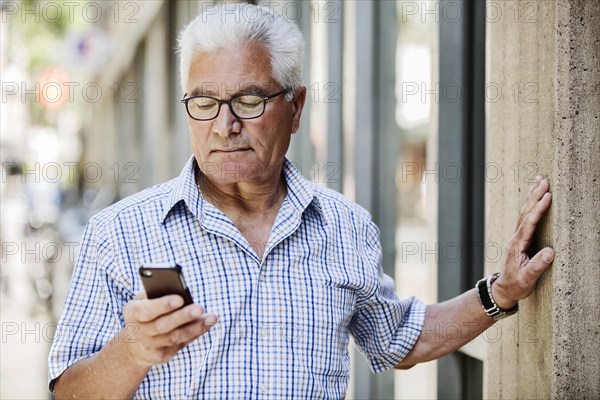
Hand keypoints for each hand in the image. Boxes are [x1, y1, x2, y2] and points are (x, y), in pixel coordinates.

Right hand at [121, 292, 216, 367]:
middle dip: (183, 316)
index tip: (180, 299)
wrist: (135, 345)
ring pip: (175, 337)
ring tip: (212, 317)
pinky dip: (196, 333)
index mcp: (133, 313)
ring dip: (196, 327)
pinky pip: (182, 343)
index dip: (163, 305)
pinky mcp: (161, 356)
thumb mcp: (145, 301)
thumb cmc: (145, 313)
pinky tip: (207, 324)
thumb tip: (183, 292)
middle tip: (200, 307)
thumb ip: (158, 294)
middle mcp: (139, 332)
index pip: (146, 311)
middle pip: (163, 325)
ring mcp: (150, 346)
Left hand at [492, 176, 554, 309]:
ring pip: (525, 212)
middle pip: (526, 212)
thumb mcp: (527, 278)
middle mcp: (516, 237)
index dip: (538, 209)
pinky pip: (526, 217)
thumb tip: (550, 252)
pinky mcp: (521, 237)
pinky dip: (531, 204)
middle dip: (535, 195)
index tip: (547, 196)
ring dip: (532, 196)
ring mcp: (517, 236)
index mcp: (517, 244)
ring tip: (539, 181)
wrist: (505, 289)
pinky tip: (535, 196)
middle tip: (544, 180)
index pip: (529, 223)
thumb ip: (537, 265)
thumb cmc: (517, 285)